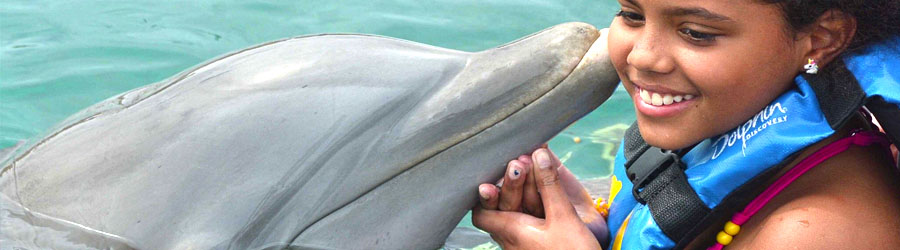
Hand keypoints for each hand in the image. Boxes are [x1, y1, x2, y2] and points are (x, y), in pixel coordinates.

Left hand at [472, 148, 606, 248]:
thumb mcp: (563, 217)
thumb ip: (549, 186)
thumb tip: (538, 153)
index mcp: (512, 232)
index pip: (481, 214)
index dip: (484, 196)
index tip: (495, 176)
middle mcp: (512, 240)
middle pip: (500, 208)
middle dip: (510, 183)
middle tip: (521, 162)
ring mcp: (524, 246)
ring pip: (515, 214)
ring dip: (523, 192)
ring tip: (532, 167)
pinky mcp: (537, 247)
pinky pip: (528, 222)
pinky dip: (533, 204)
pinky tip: (543, 191)